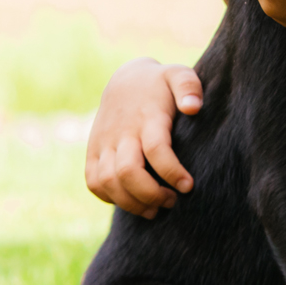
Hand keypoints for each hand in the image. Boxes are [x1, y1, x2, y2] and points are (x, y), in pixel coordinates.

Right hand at [84, 58, 204, 217]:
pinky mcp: (92, 152)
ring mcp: (103, 143)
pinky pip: (94, 182)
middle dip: (150, 194)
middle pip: (128, 172)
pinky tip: (132, 200)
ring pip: (108, 181)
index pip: (155, 149)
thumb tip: (193, 109)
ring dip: (131, 203)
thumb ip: (189, 87)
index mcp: (147, 116)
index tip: (188, 186)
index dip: (172, 172)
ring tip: (154, 209)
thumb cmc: (160, 84)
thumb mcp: (178, 75)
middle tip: (171, 201)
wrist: (125, 81)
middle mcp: (122, 132)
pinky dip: (110, 198)